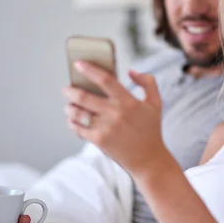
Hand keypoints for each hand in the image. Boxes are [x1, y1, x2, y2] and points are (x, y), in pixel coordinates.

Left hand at [63, 61, 169, 177]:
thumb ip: (148, 82)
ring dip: (69, 107)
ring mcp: (105, 127)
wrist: (148, 159)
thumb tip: (131, 71)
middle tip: (67, 89)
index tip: (78, 63)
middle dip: (71, 91)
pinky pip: (78, 128)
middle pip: (84, 96)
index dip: (89, 69)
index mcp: (128, 101)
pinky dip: (72, 123)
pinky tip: (72, 120)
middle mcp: (115, 113)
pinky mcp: (99, 140)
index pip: (105, 79)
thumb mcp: (156, 103)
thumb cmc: (151, 129)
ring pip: (78, 112)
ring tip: (68, 106)